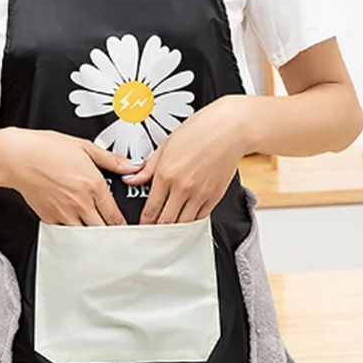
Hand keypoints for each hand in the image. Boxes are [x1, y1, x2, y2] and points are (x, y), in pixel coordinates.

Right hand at [0, 128, 142, 225]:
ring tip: (96, 235)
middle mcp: (81, 203)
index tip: (125, 228)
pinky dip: (72, 233)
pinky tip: (75, 228)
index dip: (123, 225)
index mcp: (93, 185)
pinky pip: (66, 233)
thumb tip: (132, 166)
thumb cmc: (46, 149)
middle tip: (114, 235)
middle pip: (103, 231)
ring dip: (92, 236)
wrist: (17, 157)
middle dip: (110, 234)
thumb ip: (112, 160)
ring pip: (85, 236)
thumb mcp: (84, 147)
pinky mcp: (50, 218)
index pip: (115, 216)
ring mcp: (64, 213)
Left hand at [123, 96, 251, 223]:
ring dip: (174, 230)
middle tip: (152, 234)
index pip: (150, 209)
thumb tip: (131, 179)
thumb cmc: (200, 131)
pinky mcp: (215, 197)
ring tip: (167, 232)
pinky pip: (200, 218)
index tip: (141, 227)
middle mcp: (182, 187)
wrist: (230, 128)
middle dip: (156, 231)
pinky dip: (191, 223)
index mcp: (166, 174)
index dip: (144, 223)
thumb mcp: (166, 145)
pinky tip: (185, 221)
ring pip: (183, 224)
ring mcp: (200, 194)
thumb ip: (147, 168)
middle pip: (165, 222)